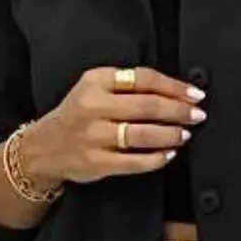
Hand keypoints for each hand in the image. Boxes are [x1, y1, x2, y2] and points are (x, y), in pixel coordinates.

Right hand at [22, 66, 206, 185]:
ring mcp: (94, 136)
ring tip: (185, 134)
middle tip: (197, 115)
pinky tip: (169, 154)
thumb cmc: (78, 115)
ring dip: (171, 135)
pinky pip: (135, 162)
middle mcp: (93, 106)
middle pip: (147, 106)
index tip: (195, 94)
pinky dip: (157, 159)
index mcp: (95, 81)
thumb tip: (177, 92)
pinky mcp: (96, 162)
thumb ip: (128, 85)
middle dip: (179, 111)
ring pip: (143, 134)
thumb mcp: (94, 88)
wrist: (42, 148)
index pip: (143, 78)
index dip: (174, 86)